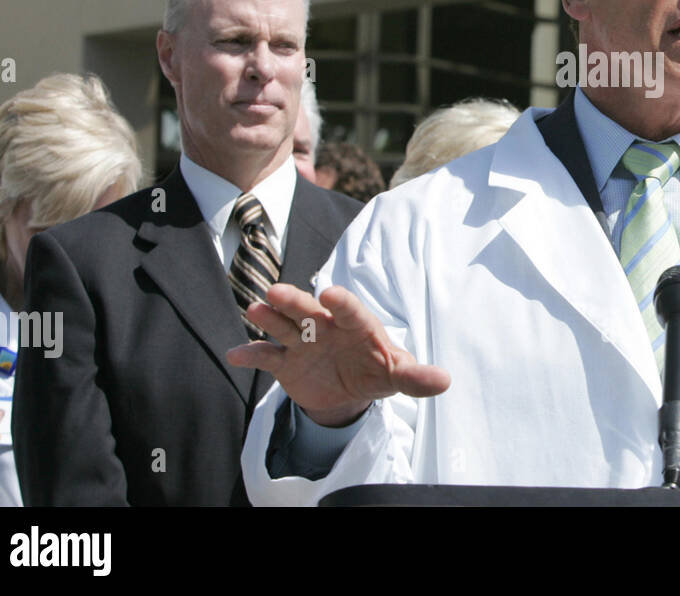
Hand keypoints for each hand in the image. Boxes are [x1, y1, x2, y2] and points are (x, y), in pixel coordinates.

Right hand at [226, 283, 449, 426]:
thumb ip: (416, 377)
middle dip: (294, 302)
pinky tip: (234, 355)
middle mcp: (325, 327)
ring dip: (268, 318)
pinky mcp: (285, 362)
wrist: (350, 387)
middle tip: (276, 291)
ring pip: (282, 326)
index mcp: (356, 325)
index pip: (350, 310)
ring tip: (255, 309)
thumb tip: (445, 381)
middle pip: (308, 311)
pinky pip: (265, 357)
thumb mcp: (397, 375)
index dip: (342, 302)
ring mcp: (302, 342)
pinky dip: (250, 355)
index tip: (330, 294)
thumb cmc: (378, 369)